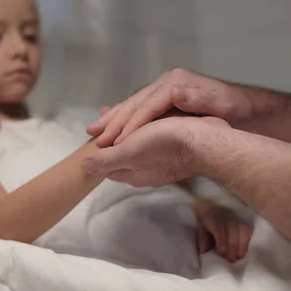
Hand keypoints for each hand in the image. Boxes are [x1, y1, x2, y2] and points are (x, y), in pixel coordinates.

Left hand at [83, 115, 228, 186]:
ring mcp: (163, 162)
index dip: (99, 151)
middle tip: (105, 119)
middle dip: (112, 139)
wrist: (206, 142)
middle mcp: (147, 171)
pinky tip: (149, 119)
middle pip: (123, 156)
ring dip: (128, 133)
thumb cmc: (166, 146)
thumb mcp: (130, 152)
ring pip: (139, 147)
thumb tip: (83, 167)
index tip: (94, 133)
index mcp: (134, 174)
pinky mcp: (177, 150)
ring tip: (121, 116)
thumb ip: (107, 160)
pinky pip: (154, 139)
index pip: (108, 166)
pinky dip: (145, 128)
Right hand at [87, 69, 249, 147]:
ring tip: (93, 130)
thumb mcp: (220, 104)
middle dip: (114, 121)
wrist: (247, 109)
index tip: (116, 142)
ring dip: (113, 118)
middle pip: (135, 103)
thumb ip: (197, 99)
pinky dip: (124, 115)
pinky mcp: (165, 98)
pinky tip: (109, 119)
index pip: (147, 105)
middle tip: (95, 137)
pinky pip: (140, 107)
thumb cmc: (235, 109)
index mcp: (176, 83)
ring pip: (133, 105)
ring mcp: (164, 89)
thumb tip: (174, 93)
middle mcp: (166, 83)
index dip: (131, 124)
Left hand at [193, 199, 251, 262]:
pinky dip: (248, 240)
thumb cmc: (208, 222)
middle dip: (232, 247)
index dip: (222, 242)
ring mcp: (236, 219)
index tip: (222, 253)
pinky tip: (245, 250)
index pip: (220, 231)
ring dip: (242, 245)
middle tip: (232, 260)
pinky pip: (248, 230)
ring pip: (242, 230)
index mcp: (214, 220)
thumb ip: (203, 240)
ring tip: (240, 256)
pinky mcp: (243, 221)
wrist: (212, 206)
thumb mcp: (202, 229)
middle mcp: (227, 218)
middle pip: (232, 232)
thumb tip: (203, 251)